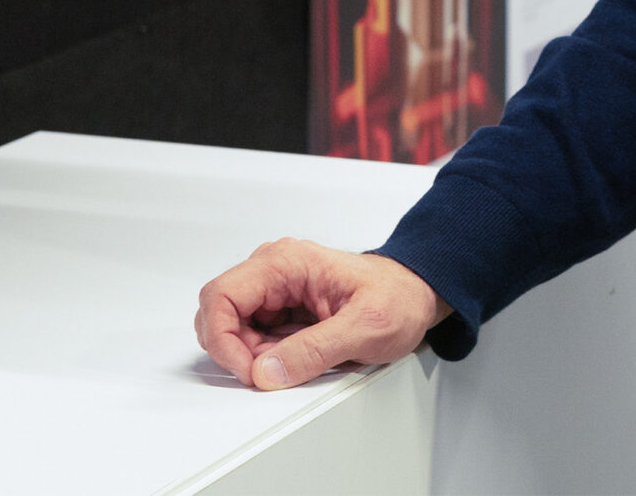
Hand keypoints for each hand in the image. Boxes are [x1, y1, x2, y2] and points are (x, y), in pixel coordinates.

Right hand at [196, 238, 450, 389]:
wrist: (416, 294)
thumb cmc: (398, 298)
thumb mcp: (365, 328)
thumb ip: (315, 350)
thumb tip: (268, 371)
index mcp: (287, 262)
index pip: (222, 296)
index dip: (223, 339)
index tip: (246, 370)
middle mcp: (274, 269)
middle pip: (219, 313)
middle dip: (235, 350)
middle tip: (269, 372)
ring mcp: (275, 289)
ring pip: (232, 327)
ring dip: (250, 355)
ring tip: (293, 363)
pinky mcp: (280, 308)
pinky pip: (252, 336)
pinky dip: (263, 356)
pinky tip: (294, 359)